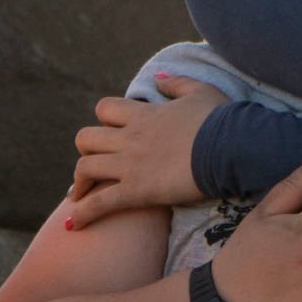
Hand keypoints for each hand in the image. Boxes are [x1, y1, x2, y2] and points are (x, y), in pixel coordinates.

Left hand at [65, 74, 217, 226]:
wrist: (230, 148)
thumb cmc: (221, 121)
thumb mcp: (200, 92)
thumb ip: (176, 83)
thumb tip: (159, 76)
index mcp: (143, 114)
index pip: (105, 108)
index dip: (105, 119)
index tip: (112, 131)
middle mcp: (130, 138)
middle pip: (86, 138)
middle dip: (86, 150)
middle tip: (96, 164)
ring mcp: (130, 165)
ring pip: (85, 168)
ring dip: (78, 182)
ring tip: (78, 196)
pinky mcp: (136, 191)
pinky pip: (100, 203)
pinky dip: (82, 214)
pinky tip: (72, 225)